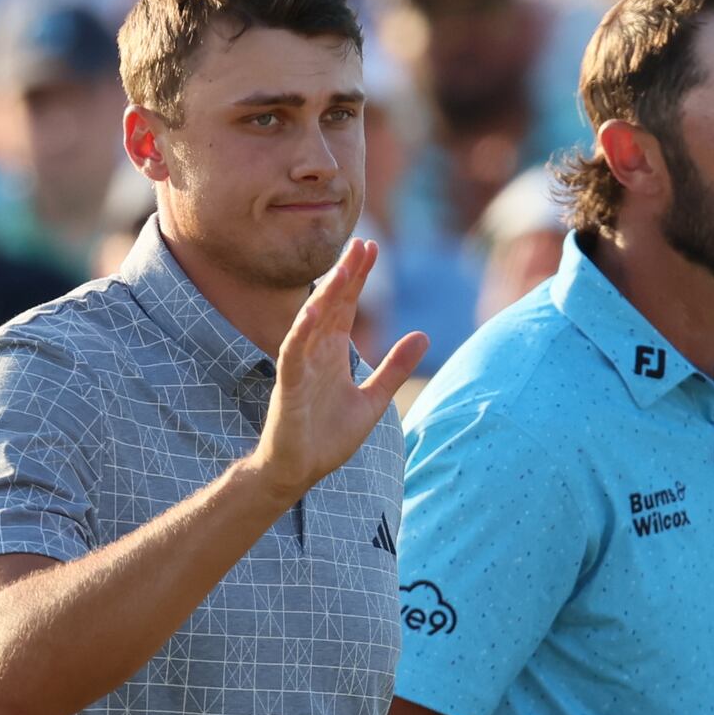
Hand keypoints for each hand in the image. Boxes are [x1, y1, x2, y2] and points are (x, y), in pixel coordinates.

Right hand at [252, 241, 424, 503]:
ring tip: (343, 269)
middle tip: (362, 243)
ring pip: (312, 322)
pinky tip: (312, 312)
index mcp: (334, 352)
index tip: (371, 247)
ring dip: (327, 295)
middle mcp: (316, 352)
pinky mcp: (289, 386)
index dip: (359, 277)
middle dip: (347, 275)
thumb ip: (395, 369)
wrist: (300, 471)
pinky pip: (293, 354)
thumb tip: (424, 336)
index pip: (347, 306)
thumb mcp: (374, 399)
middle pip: (332, 305)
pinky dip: (301, 332)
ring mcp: (300, 366)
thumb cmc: (329, 436)